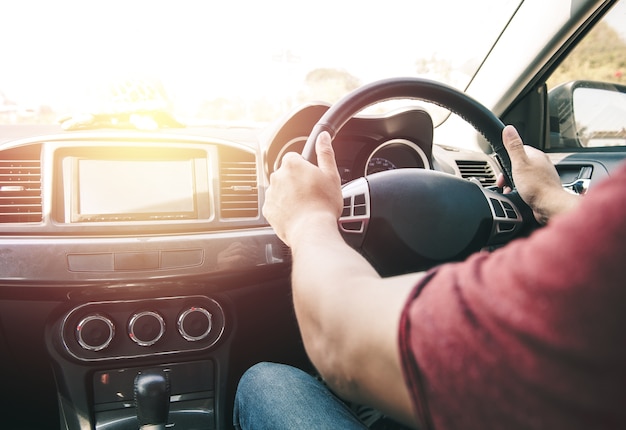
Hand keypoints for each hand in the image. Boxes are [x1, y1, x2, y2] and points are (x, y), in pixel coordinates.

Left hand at [262, 131, 342, 245]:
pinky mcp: (267, 210)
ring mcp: (271, 194)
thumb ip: (325, 153)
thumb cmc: (323, 205)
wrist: (311, 231)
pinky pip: (275, 205)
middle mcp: (277, 176)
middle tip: (311, 193)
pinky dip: (283, 208)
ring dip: (289, 195)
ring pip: (280, 189)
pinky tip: (296, 214)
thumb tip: (323, 137)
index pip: (294, 157)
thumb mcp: (331, 175)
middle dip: (296, 181)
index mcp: (292, 164)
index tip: (312, 177)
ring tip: (304, 206)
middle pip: (286, 173)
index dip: (305, 167)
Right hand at [496, 125, 579, 223]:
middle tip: (505, 182)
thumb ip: (513, 146)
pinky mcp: (542, 188)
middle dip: (509, 174)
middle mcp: (541, 164)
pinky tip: (519, 196)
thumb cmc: (537, 186)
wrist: (550, 206)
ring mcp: (542, 177)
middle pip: (519, 164)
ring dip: (514, 183)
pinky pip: (527, 186)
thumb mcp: (520, 164)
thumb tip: (509, 129)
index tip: (502, 167)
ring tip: (511, 190)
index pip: (518, 149)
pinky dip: (520, 191)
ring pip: (522, 176)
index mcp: (536, 155)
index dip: (507, 158)